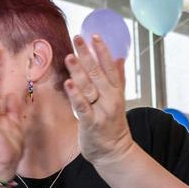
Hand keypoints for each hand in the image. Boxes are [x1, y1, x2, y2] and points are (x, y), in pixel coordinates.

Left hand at [66, 34, 134, 166]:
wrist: (114, 152)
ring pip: (89, 87)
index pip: (109, 67)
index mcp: (115, 92)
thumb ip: (118, 78)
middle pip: (98, 73)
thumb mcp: (118, 99)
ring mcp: (101, 111)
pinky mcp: (91, 123)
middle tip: (78, 39)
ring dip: (79, 71)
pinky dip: (75, 95)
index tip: (94, 35)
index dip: (102, 51)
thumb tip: (120, 58)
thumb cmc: (113, 124)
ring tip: (70, 56)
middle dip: (87, 55)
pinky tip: (68, 83)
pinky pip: (82, 107)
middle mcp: (110, 99)